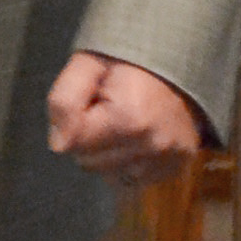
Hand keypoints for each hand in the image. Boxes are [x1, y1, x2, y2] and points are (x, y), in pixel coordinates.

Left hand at [46, 50, 203, 186]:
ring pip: (107, 174)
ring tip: (122, 121)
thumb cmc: (131, 60)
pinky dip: (126, 162)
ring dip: (106, 153)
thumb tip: (58, 143)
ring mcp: (167, 162)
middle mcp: (152, 147)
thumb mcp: (88, 63)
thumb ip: (64, 100)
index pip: (73, 142)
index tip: (89, 100)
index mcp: (130, 118)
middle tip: (106, 108)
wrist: (182, 62)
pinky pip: (131, 180)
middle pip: (88, 162)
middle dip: (88, 138)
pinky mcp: (175, 169)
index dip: (72, 120)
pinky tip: (135, 137)